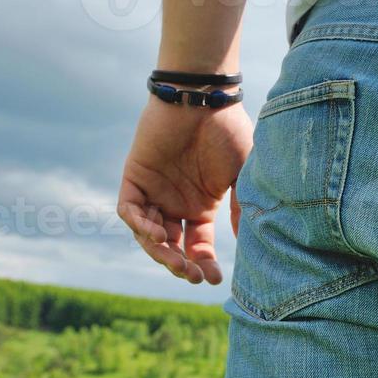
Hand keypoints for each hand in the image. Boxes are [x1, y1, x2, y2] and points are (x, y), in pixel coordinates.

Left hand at [118, 97, 252, 283]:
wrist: (202, 98)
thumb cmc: (228, 132)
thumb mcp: (243, 176)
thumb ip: (241, 208)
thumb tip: (248, 243)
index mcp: (201, 207)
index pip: (198, 246)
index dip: (204, 264)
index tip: (215, 279)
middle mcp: (176, 204)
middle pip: (172, 247)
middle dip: (180, 265)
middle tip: (192, 275)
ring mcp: (154, 192)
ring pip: (148, 235)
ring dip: (160, 252)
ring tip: (175, 260)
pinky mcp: (135, 178)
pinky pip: (129, 210)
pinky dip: (139, 225)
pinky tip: (156, 234)